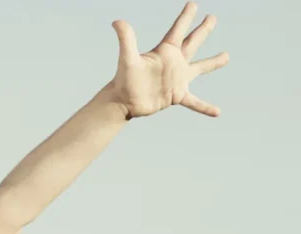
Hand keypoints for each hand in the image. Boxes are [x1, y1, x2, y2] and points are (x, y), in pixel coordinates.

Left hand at [107, 1, 228, 118]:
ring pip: (199, 68)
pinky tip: (217, 112)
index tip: (193, 4)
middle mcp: (173, 63)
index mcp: (164, 52)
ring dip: (213, 62)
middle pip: (192, 42)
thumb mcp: (128, 59)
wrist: (123, 102)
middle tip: (212, 17)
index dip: (186, 17)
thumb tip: (117, 21)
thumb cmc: (124, 80)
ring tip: (227, 56)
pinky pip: (195, 102)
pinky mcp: (177, 96)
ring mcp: (177, 79)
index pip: (178, 30)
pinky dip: (205, 107)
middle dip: (202, 30)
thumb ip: (126, 40)